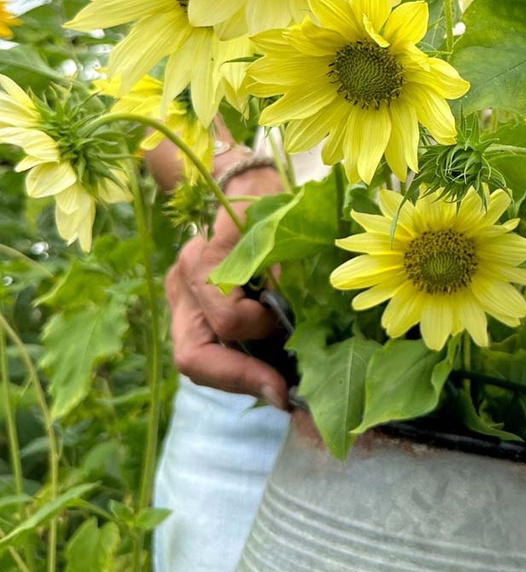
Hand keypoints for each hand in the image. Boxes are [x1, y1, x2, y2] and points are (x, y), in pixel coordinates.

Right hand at [164, 165, 289, 408]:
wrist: (239, 178)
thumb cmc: (269, 196)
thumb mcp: (283, 227)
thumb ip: (285, 276)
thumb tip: (300, 333)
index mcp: (205, 259)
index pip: (225, 321)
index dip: (256, 352)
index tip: (288, 370)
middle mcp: (182, 282)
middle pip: (194, 357)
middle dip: (240, 381)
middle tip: (285, 394)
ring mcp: (180, 299)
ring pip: (197, 360)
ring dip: (240, 378)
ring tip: (283, 385)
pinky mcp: (188, 310)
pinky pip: (206, 350)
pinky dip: (236, 367)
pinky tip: (269, 372)